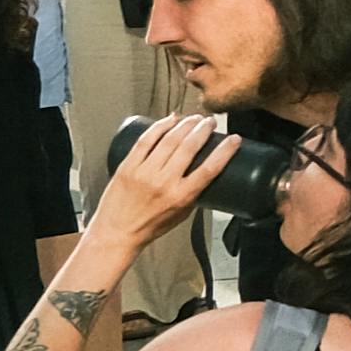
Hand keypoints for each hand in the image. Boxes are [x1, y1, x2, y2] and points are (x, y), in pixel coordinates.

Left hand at [97, 104, 237, 240]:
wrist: (117, 232)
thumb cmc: (148, 226)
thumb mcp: (181, 214)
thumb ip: (193, 193)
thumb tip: (204, 174)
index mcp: (181, 197)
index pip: (210, 168)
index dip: (225, 150)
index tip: (234, 139)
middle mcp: (163, 182)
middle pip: (189, 147)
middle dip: (204, 129)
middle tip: (211, 122)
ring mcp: (144, 172)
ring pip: (169, 140)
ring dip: (186, 125)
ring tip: (194, 119)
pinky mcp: (128, 165)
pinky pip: (146, 140)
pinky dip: (159, 126)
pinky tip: (170, 119)